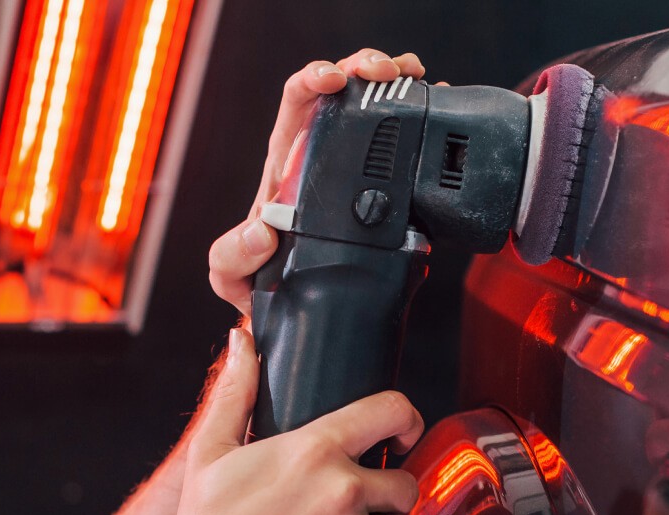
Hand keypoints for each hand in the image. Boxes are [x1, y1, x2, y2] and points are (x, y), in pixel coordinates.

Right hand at [121, 328, 423, 514]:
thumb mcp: (211, 454)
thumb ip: (235, 393)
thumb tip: (241, 342)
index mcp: (313, 451)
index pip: (392, 410)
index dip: (406, 417)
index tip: (402, 432)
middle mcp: (342, 491)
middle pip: (406, 481)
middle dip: (387, 492)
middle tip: (355, 502)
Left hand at [209, 49, 429, 316]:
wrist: (301, 292)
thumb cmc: (263, 273)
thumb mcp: (235, 270)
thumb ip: (234, 256)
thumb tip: (261, 234)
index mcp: (289, 157)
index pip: (297, 99)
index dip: (314, 79)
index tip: (334, 79)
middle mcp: (322, 146)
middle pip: (343, 85)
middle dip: (364, 67)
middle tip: (385, 73)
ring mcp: (356, 156)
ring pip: (375, 99)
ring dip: (396, 77)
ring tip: (414, 75)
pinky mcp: (384, 174)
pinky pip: (402, 130)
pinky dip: (420, 106)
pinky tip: (434, 95)